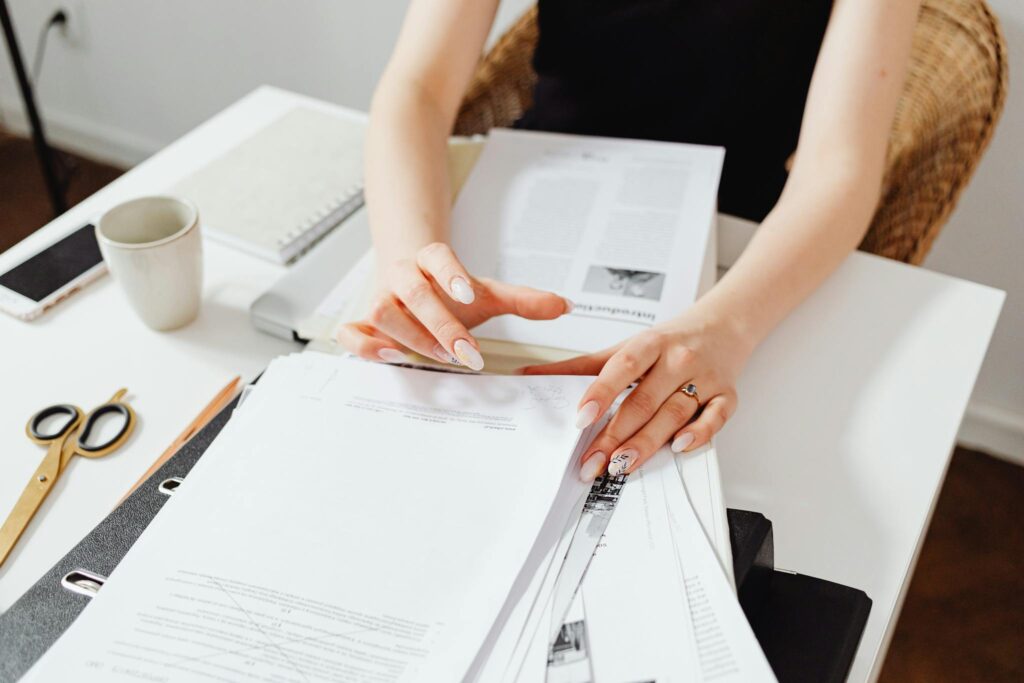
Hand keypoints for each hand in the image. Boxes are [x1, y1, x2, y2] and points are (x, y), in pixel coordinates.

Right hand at [336, 242, 571, 370]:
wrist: (408, 282)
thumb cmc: (448, 293)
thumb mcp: (487, 294)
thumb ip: (523, 300)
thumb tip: (565, 306)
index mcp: (429, 260)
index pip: (436, 256)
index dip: (449, 272)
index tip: (470, 292)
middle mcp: (400, 277)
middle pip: (411, 291)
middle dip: (439, 323)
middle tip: (467, 352)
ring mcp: (378, 300)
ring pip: (379, 311)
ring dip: (408, 336)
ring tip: (437, 357)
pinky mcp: (361, 326)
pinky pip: (349, 334)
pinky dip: (364, 347)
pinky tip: (391, 359)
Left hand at [521, 309, 752, 480]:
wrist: (723, 326)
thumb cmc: (669, 342)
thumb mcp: (626, 346)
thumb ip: (581, 366)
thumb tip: (531, 375)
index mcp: (651, 342)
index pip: (623, 366)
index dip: (601, 392)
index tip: (581, 419)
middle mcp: (679, 359)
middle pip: (645, 400)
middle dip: (615, 435)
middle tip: (591, 462)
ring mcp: (705, 378)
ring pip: (674, 414)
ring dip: (647, 443)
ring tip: (620, 465)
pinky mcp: (727, 396)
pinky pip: (715, 418)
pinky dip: (698, 434)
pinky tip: (678, 448)